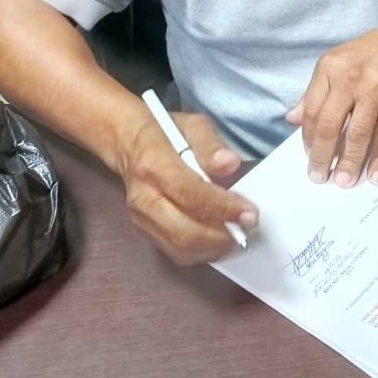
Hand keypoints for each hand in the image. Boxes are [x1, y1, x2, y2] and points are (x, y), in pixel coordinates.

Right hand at [117, 108, 257, 264]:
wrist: (128, 144)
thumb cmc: (164, 133)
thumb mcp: (192, 125)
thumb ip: (212, 145)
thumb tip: (229, 164)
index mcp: (154, 164)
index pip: (190, 194)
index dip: (223, 208)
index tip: (249, 214)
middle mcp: (143, 197)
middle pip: (183, 231)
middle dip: (220, 236)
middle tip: (245, 228)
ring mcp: (140, 218)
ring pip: (179, 248)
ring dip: (212, 248)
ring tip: (234, 235)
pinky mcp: (144, 231)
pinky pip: (174, 252)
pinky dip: (200, 252)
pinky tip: (217, 240)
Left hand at [287, 23, 377, 187]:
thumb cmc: (369, 56)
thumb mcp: (336, 64)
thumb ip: (314, 92)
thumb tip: (292, 119)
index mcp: (330, 69)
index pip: (311, 110)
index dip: (307, 138)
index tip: (308, 156)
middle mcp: (350, 79)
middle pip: (330, 124)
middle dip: (322, 155)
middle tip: (319, 177)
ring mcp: (376, 91)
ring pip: (359, 134)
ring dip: (350, 161)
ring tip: (344, 181)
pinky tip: (375, 174)